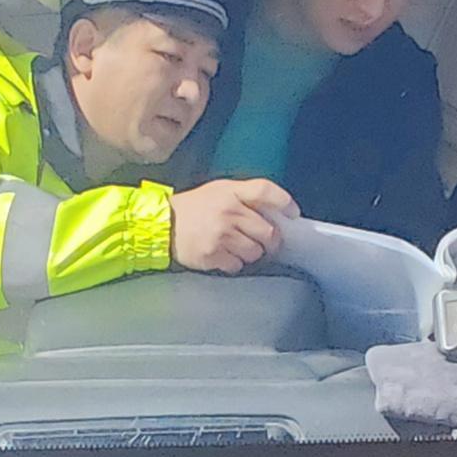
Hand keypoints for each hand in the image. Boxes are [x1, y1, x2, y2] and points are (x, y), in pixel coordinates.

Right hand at [170, 179, 296, 274]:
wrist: (162, 225)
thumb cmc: (194, 208)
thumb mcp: (218, 191)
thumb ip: (244, 197)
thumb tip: (275, 213)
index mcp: (230, 192)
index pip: (265, 191)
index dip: (284, 202)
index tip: (293, 214)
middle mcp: (228, 211)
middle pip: (268, 231)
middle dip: (270, 241)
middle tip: (265, 243)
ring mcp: (221, 234)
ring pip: (255, 252)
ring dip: (251, 253)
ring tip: (237, 248)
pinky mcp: (213, 254)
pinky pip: (237, 265)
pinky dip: (234, 264)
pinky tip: (223, 256)